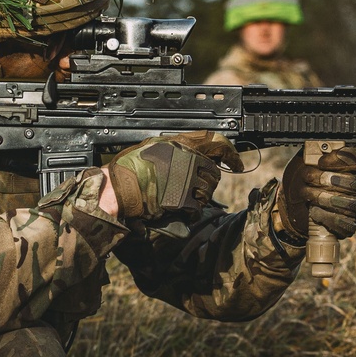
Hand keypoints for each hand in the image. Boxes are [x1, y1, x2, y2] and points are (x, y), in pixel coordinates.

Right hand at [105, 131, 240, 219]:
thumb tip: (193, 152)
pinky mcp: (182, 198)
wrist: (118, 188)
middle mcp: (186, 159)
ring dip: (199, 198)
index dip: (230, 153)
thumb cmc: (129, 168)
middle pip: (213, 172)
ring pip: (207, 191)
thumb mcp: (152, 146)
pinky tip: (182, 212)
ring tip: (183, 199)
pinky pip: (197, 208)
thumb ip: (174, 148)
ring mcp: (186, 179)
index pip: (216, 142)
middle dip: (208, 182)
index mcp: (180, 144)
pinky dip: (191, 213)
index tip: (237, 162)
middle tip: (195, 188)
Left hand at [277, 146, 355, 238]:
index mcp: (349, 167)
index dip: (341, 159)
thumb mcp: (302, 162)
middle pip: (351, 180)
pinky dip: (325, 216)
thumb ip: (311, 153)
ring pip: (347, 202)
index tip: (321, 161)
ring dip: (322, 197)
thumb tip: (317, 150)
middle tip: (308, 178)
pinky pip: (343, 221)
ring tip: (307, 194)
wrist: (294, 206)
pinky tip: (314, 211)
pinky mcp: (349, 224)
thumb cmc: (301, 181)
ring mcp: (355, 206)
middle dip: (324, 179)